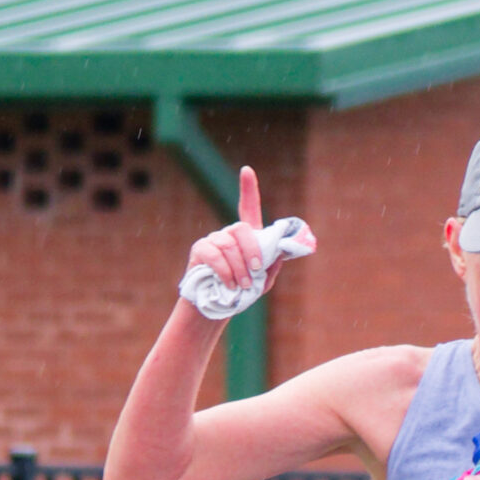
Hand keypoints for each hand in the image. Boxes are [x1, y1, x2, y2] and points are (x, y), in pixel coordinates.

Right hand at [183, 165, 311, 296]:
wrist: (215, 308)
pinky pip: (214, 255)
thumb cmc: (241, 293)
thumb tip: (280, 250)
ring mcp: (212, 241)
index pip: (247, 208)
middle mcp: (229, 234)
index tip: (247, 170)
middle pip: (242, 228)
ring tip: (243, 286)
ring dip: (239, 267)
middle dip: (252, 251)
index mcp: (246, 238)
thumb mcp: (262, 282)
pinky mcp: (200, 251)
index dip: (248, 189)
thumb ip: (272, 266)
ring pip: (229, 245)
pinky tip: (229, 284)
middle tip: (256, 272)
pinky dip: (225, 271)